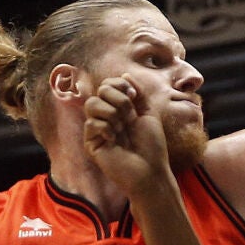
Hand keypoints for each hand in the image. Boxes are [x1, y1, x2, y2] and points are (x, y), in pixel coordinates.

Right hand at [83, 76, 172, 195]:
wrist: (151, 170)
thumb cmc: (152, 145)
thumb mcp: (148, 112)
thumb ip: (137, 92)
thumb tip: (124, 74)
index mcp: (119, 108)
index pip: (108, 84)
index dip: (120, 85)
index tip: (134, 97)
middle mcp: (106, 116)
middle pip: (100, 90)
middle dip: (120, 100)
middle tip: (131, 117)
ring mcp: (98, 130)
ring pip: (92, 104)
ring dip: (113, 113)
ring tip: (123, 128)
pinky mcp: (92, 143)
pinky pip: (91, 123)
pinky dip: (106, 128)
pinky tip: (114, 139)